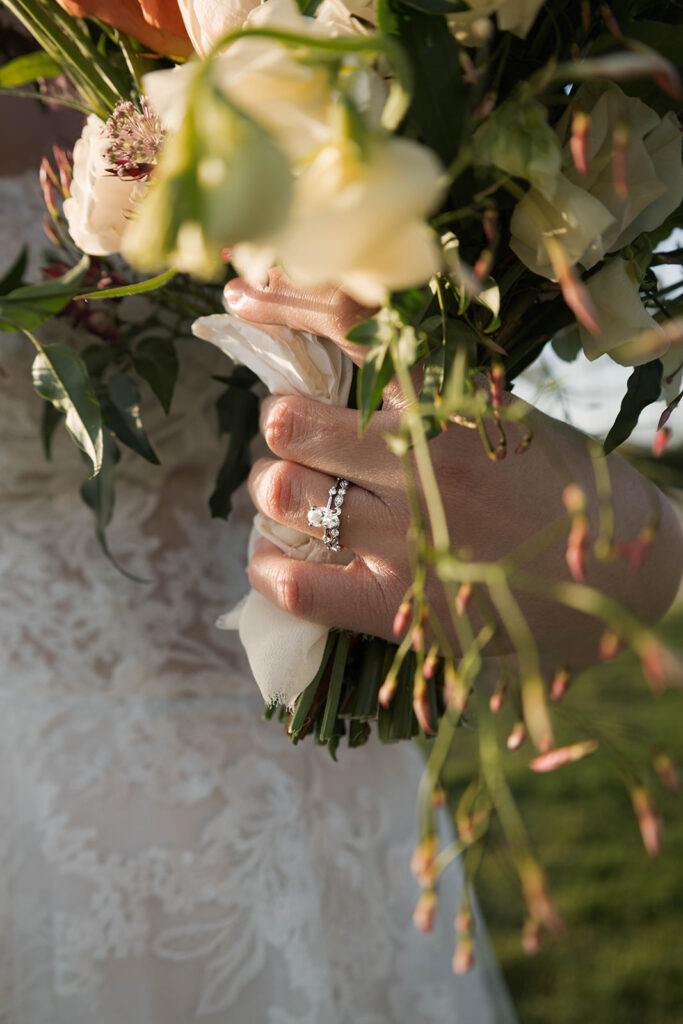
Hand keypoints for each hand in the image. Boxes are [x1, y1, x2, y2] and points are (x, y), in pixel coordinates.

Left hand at [226, 272, 682, 670]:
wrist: (614, 580)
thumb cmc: (553, 486)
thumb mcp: (499, 415)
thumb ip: (421, 391)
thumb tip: (330, 359)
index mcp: (451, 406)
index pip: (348, 327)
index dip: (280, 301)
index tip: (241, 295)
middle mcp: (422, 466)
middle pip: (287, 421)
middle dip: (280, 425)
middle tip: (299, 438)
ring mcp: (407, 540)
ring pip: (280, 496)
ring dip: (276, 492)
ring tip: (300, 498)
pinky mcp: (397, 608)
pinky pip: (291, 583)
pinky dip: (268, 568)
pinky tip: (282, 559)